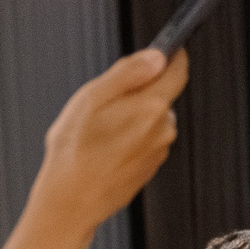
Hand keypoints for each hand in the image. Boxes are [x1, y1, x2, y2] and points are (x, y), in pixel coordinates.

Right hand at [23, 48, 189, 234]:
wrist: (72, 200)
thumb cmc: (75, 151)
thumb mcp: (92, 98)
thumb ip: (128, 73)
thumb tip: (156, 57)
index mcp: (152, 108)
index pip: (177, 72)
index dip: (172, 55)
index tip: (167, 47)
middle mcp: (163, 129)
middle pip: (159, 94)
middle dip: (136, 90)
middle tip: (104, 100)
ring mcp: (159, 149)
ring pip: (149, 116)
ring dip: (129, 114)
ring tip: (98, 129)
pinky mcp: (151, 164)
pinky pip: (143, 138)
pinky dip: (127, 135)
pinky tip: (103, 146)